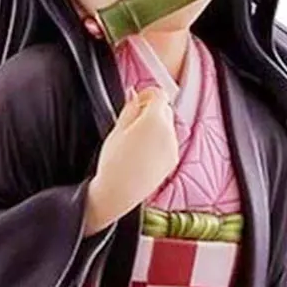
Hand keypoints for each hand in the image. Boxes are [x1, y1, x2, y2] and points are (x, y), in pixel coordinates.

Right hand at [84, 85, 177, 234]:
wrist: (118, 192)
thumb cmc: (113, 164)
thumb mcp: (117, 130)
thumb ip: (129, 108)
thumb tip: (134, 93)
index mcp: (154, 120)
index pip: (159, 94)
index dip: (147, 94)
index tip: (138, 100)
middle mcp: (168, 132)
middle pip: (165, 109)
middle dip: (152, 110)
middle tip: (133, 122)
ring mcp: (173, 147)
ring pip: (168, 126)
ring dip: (156, 126)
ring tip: (136, 141)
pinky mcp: (173, 160)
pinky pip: (169, 141)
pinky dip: (159, 141)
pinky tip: (143, 152)